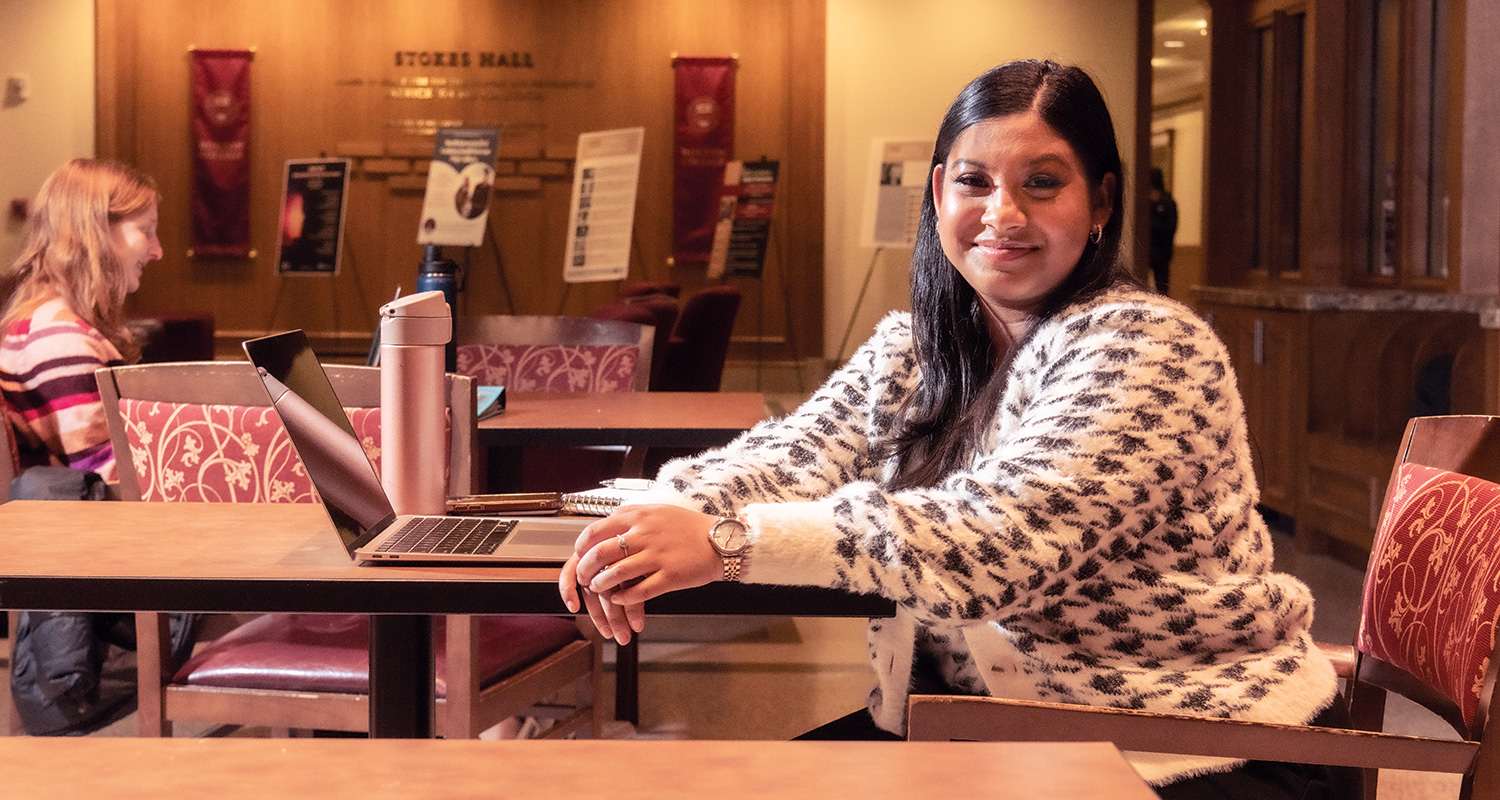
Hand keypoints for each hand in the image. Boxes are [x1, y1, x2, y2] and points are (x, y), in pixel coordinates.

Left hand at [557, 505, 723, 643]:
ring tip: (600, 589)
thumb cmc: (689, 528)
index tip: (581, 555)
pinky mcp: (670, 576)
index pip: (595, 530)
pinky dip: (623, 598)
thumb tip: (606, 525)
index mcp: (639, 516)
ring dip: (602, 586)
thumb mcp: (657, 511)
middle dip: (586, 570)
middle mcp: (645, 534)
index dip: (582, 547)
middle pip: (600, 554)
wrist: (722, 541)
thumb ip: (631, 516)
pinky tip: (620, 599)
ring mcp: (657, 555)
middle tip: (584, 578)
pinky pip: (638, 591)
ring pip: (615, 574)